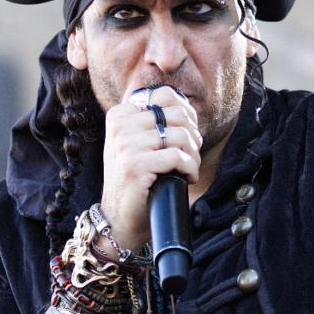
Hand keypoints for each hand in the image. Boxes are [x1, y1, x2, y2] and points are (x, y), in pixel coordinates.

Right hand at [99, 85, 201, 252]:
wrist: (119, 218)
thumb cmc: (136, 180)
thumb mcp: (137, 143)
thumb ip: (152, 120)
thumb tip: (184, 104)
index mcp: (120, 114)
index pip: (165, 95)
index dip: (187, 113)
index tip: (188, 134)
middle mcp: (120, 125)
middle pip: (178, 115)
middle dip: (194, 136)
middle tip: (191, 155)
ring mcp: (125, 145)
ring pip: (181, 136)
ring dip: (194, 155)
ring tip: (188, 168)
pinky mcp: (135, 165)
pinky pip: (178, 157)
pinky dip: (191, 169)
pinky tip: (187, 178)